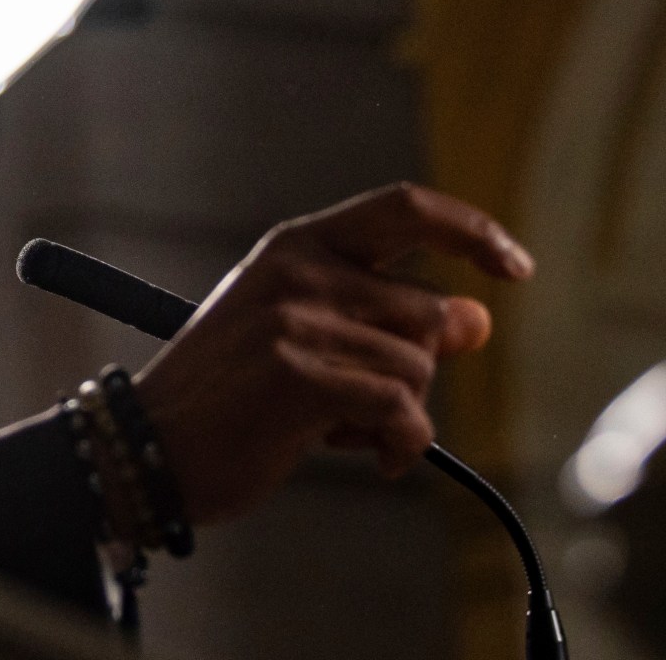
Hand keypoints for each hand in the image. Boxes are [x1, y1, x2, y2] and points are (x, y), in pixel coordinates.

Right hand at [132, 183, 532, 524]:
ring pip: (419, 369)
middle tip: (371, 403)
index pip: (404, 208)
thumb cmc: (231, 396)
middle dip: (419, 369)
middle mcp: (297, 272)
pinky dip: (402, 446)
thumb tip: (478, 320)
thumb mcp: (305, 338)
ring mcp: (296, 322)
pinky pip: (402, 411)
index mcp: (295, 246)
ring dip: (404, 416)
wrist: (151, 449)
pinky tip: (369, 456)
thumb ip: (384, 319)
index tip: (514, 266)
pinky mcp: (299, 378)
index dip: (471, 230)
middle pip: (426, 310)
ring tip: (346, 431)